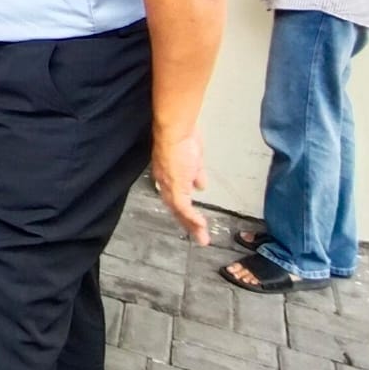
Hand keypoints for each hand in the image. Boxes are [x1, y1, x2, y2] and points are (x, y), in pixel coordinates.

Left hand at [151, 129, 209, 243]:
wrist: (176, 131)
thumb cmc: (184, 138)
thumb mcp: (195, 160)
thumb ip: (196, 174)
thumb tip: (200, 186)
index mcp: (168, 175)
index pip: (175, 197)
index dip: (184, 209)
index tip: (193, 219)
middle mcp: (165, 182)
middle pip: (176, 208)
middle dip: (188, 223)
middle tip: (198, 236)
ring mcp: (169, 185)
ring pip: (180, 212)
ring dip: (192, 226)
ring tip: (202, 238)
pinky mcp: (175, 187)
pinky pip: (183, 208)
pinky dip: (192, 218)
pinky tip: (201, 226)